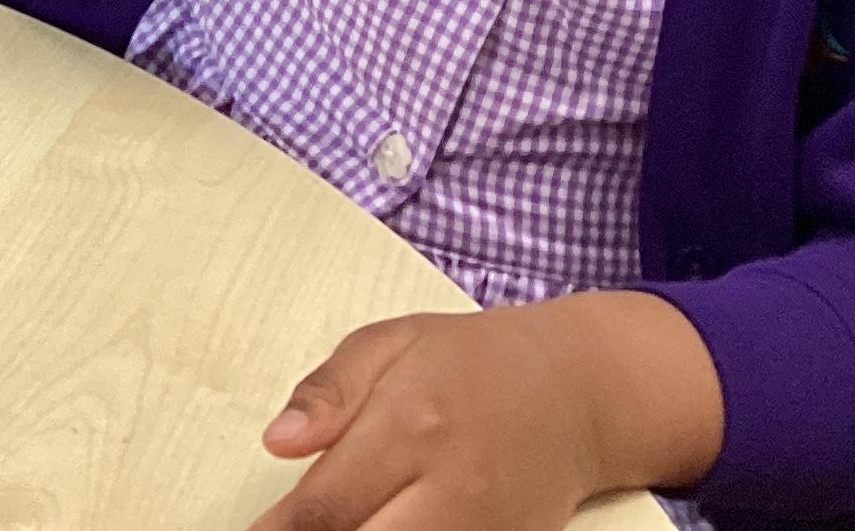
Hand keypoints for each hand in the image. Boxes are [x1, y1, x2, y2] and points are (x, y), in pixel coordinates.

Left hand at [249, 294, 723, 530]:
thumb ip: (328, 392)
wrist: (579, 391)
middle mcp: (449, 488)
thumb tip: (276, 441)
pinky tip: (387, 526)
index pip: (324, 506)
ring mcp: (482, 529)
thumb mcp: (390, 343)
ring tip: (330, 527)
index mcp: (409, 424)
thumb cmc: (472, 361)